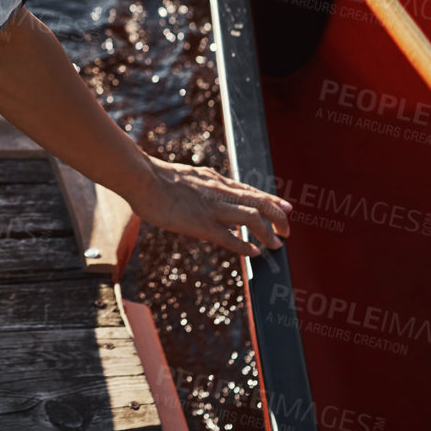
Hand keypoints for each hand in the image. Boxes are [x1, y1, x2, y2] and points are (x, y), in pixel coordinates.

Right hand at [129, 156, 291, 256]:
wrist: (142, 179)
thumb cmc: (156, 178)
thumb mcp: (187, 176)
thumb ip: (201, 185)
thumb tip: (204, 190)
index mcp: (215, 180)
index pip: (250, 190)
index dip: (271, 199)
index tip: (285, 206)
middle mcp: (219, 192)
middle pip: (259, 201)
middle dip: (278, 216)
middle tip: (288, 229)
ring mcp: (212, 208)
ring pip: (252, 218)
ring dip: (268, 232)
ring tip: (277, 243)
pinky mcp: (202, 224)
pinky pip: (230, 238)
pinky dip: (244, 247)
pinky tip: (254, 254)